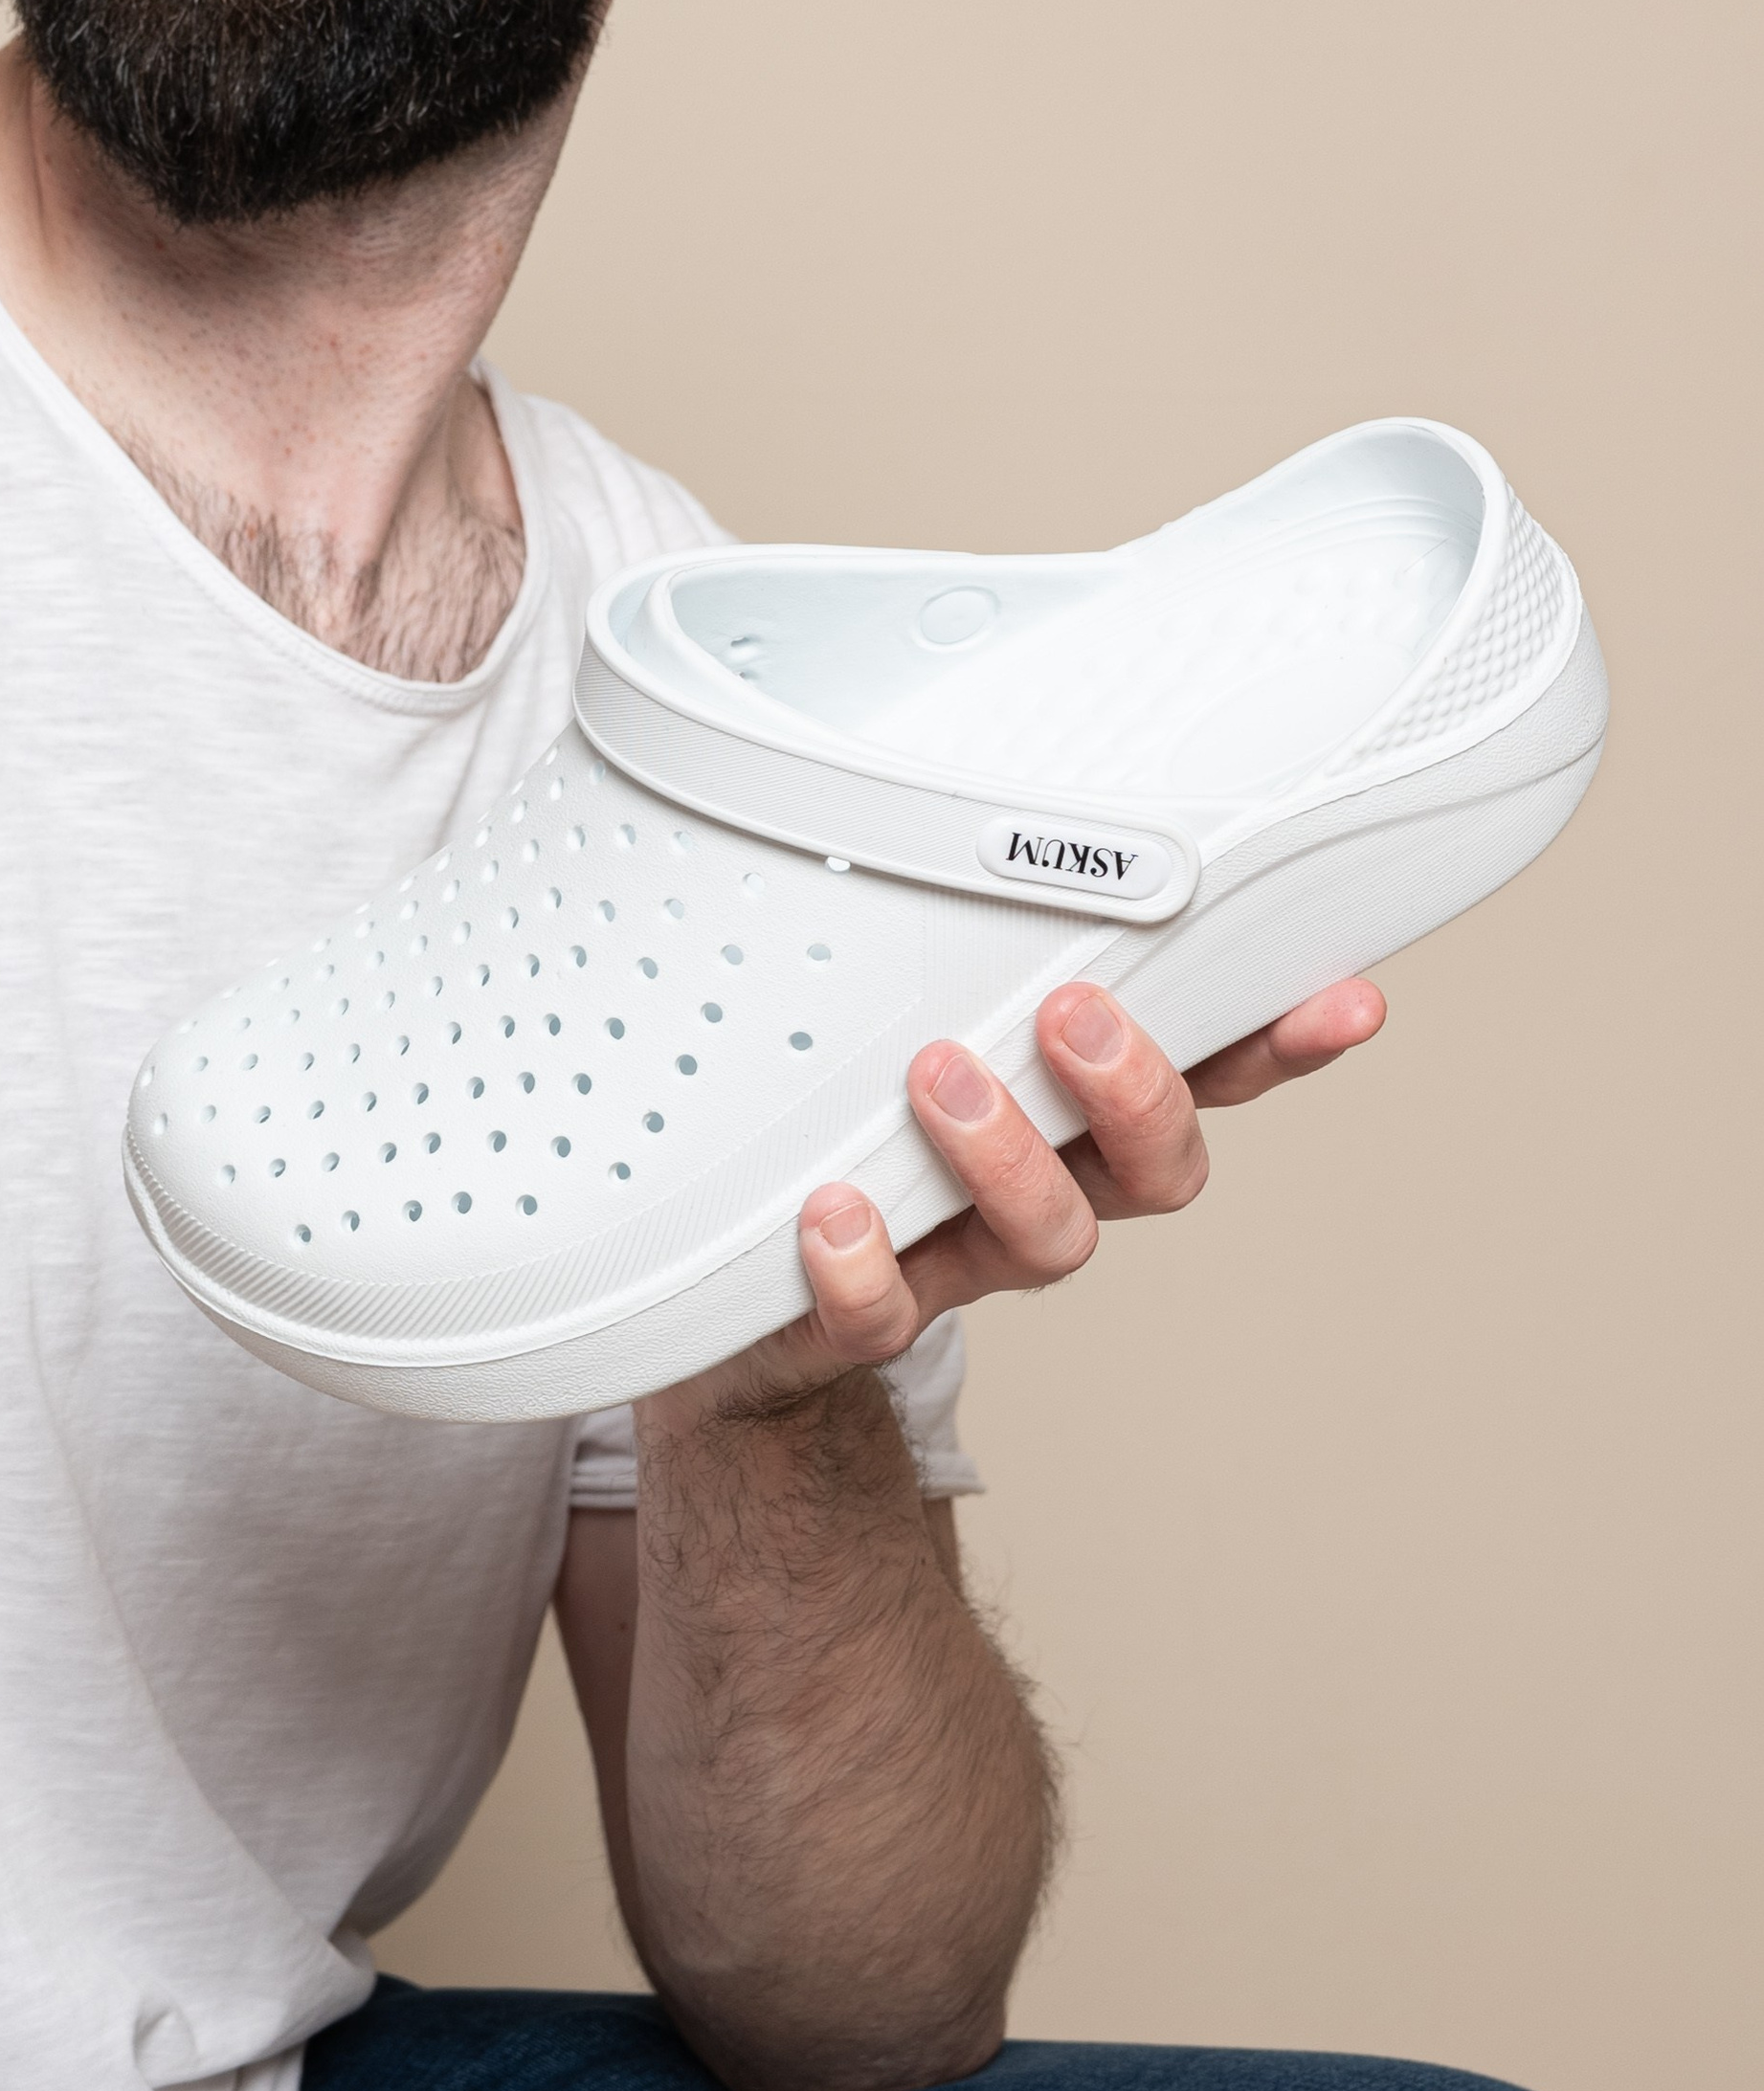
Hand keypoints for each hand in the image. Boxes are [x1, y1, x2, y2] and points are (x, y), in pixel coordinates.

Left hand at [652, 977, 1385, 1418]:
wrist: (743, 1285)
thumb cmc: (853, 1115)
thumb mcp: (912, 1003)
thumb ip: (959, 929)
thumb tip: (969, 773)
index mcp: (1081, 1106)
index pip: (1214, 1069)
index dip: (1286, 1042)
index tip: (1348, 1000)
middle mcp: (1053, 1183)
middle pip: (1160, 1166)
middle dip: (1135, 1090)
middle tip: (1071, 1013)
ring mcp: (967, 1254)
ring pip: (1051, 1240)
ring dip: (1009, 1157)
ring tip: (935, 1077)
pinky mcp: (871, 1313)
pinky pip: (887, 1317)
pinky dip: (865, 1272)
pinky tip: (834, 1211)